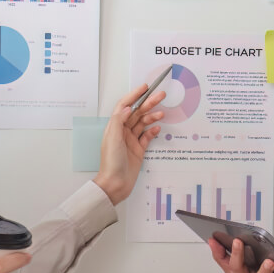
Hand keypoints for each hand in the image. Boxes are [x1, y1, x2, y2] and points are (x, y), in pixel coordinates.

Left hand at [92, 82, 165, 204]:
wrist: (115, 184)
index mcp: (114, 127)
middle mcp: (122, 132)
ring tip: (162, 113)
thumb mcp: (112, 139)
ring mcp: (131, 141)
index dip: (134, 95)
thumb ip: (118, 121)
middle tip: (161, 95)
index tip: (145, 88)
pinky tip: (159, 127)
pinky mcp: (138, 150)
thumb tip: (126, 108)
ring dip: (152, 117)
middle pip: (136, 113)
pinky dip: (153, 131)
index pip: (124, 106)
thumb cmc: (111, 163)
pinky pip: (147, 137)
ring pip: (143, 124)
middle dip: (148, 103)